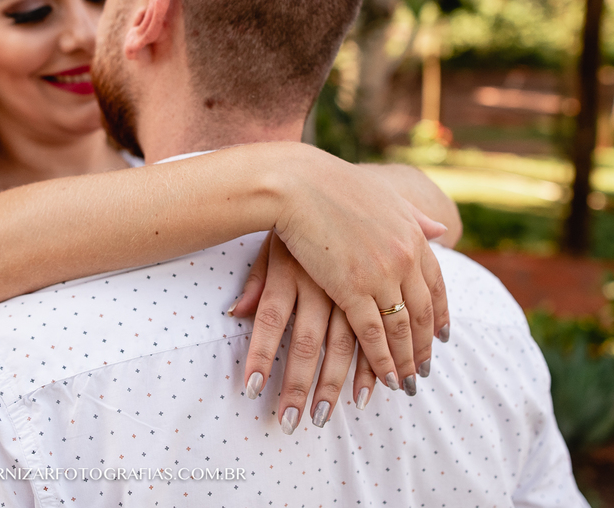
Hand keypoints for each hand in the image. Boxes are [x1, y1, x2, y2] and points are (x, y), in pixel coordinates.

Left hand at [231, 233, 377, 432]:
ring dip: (334, 385)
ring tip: (322, 418)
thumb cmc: (299, 223)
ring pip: (345, 345)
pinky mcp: (379, 287)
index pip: (269, 320)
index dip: (259, 356)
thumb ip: (256, 284)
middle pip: (306, 342)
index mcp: (289, 271)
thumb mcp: (272, 249)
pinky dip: (374, 364)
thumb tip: (234, 313)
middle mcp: (320, 281)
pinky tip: (374, 390)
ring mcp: (353, 285)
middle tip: (289, 424)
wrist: (341, 190)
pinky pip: (377, 333)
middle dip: (297, 385)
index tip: (250, 392)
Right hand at [270, 155, 451, 393]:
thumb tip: (440, 230)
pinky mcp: (351, 288)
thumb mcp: (382, 195)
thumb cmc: (330, 182)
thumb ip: (413, 215)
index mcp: (412, 235)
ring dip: (404, 361)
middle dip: (423, 346)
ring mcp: (381, 274)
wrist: (297, 181)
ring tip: (405, 385)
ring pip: (400, 329)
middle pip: (421, 313)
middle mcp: (404, 257)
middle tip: (423, 371)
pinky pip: (372, 333)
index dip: (440, 314)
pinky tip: (384, 379)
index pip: (436, 284)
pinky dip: (381, 360)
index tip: (442, 337)